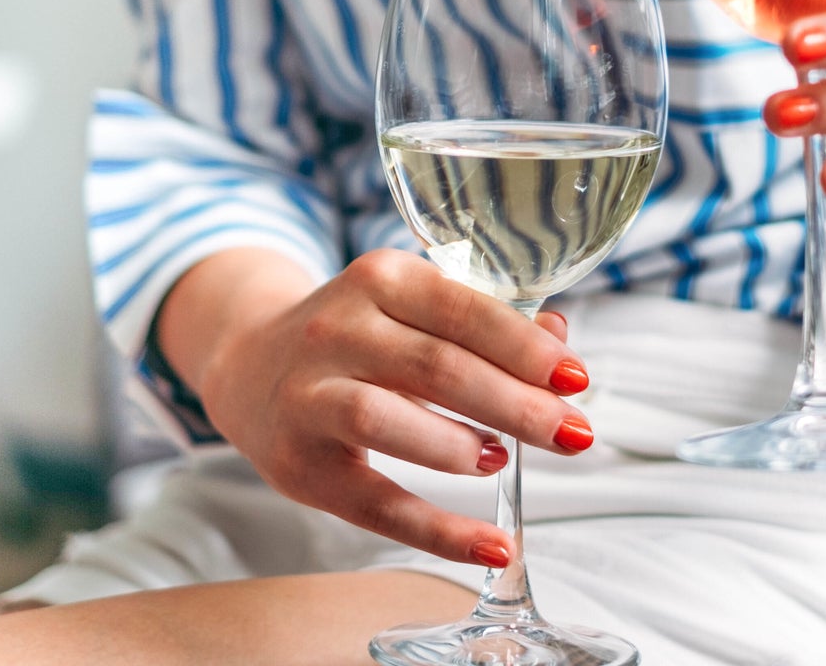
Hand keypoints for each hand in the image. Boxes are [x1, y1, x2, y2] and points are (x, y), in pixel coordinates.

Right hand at [192, 250, 589, 567]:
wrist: (249, 368)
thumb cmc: (356, 338)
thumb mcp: (412, 309)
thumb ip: (485, 321)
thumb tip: (560, 341)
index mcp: (379, 278)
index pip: (462, 309)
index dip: (524, 348)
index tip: (576, 378)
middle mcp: (336, 329)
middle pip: (436, 367)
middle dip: (515, 404)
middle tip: (574, 433)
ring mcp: (309, 395)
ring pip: (388, 420)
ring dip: (461, 447)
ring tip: (502, 459)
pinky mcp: (298, 464)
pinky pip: (375, 503)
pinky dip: (439, 531)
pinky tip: (493, 545)